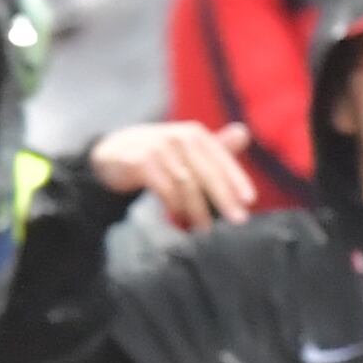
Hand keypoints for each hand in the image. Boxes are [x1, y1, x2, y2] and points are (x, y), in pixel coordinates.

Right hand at [90, 120, 251, 228]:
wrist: (113, 154)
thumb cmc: (161, 154)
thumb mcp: (188, 149)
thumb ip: (217, 147)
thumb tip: (244, 133)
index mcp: (195, 134)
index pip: (222, 159)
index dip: (237, 180)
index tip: (249, 201)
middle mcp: (178, 137)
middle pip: (207, 173)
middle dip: (224, 199)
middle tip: (237, 221)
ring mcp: (157, 148)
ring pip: (187, 185)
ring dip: (198, 210)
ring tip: (205, 229)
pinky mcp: (139, 161)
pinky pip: (164, 189)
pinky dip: (175, 206)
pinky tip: (179, 219)